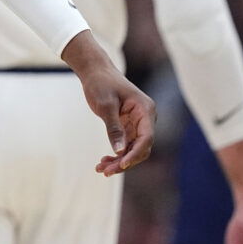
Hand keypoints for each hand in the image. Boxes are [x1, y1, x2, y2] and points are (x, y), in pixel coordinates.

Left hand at [63, 34, 154, 174]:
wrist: (95, 72)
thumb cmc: (101, 84)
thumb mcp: (105, 105)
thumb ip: (113, 128)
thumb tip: (119, 151)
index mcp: (145, 110)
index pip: (147, 138)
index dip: (135, 153)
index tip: (121, 164)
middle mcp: (145, 118)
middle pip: (141, 147)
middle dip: (125, 161)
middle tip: (105, 171)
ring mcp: (137, 123)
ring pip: (132, 149)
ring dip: (119, 161)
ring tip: (101, 169)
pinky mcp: (128, 126)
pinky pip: (125, 145)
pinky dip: (115, 154)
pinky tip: (103, 162)